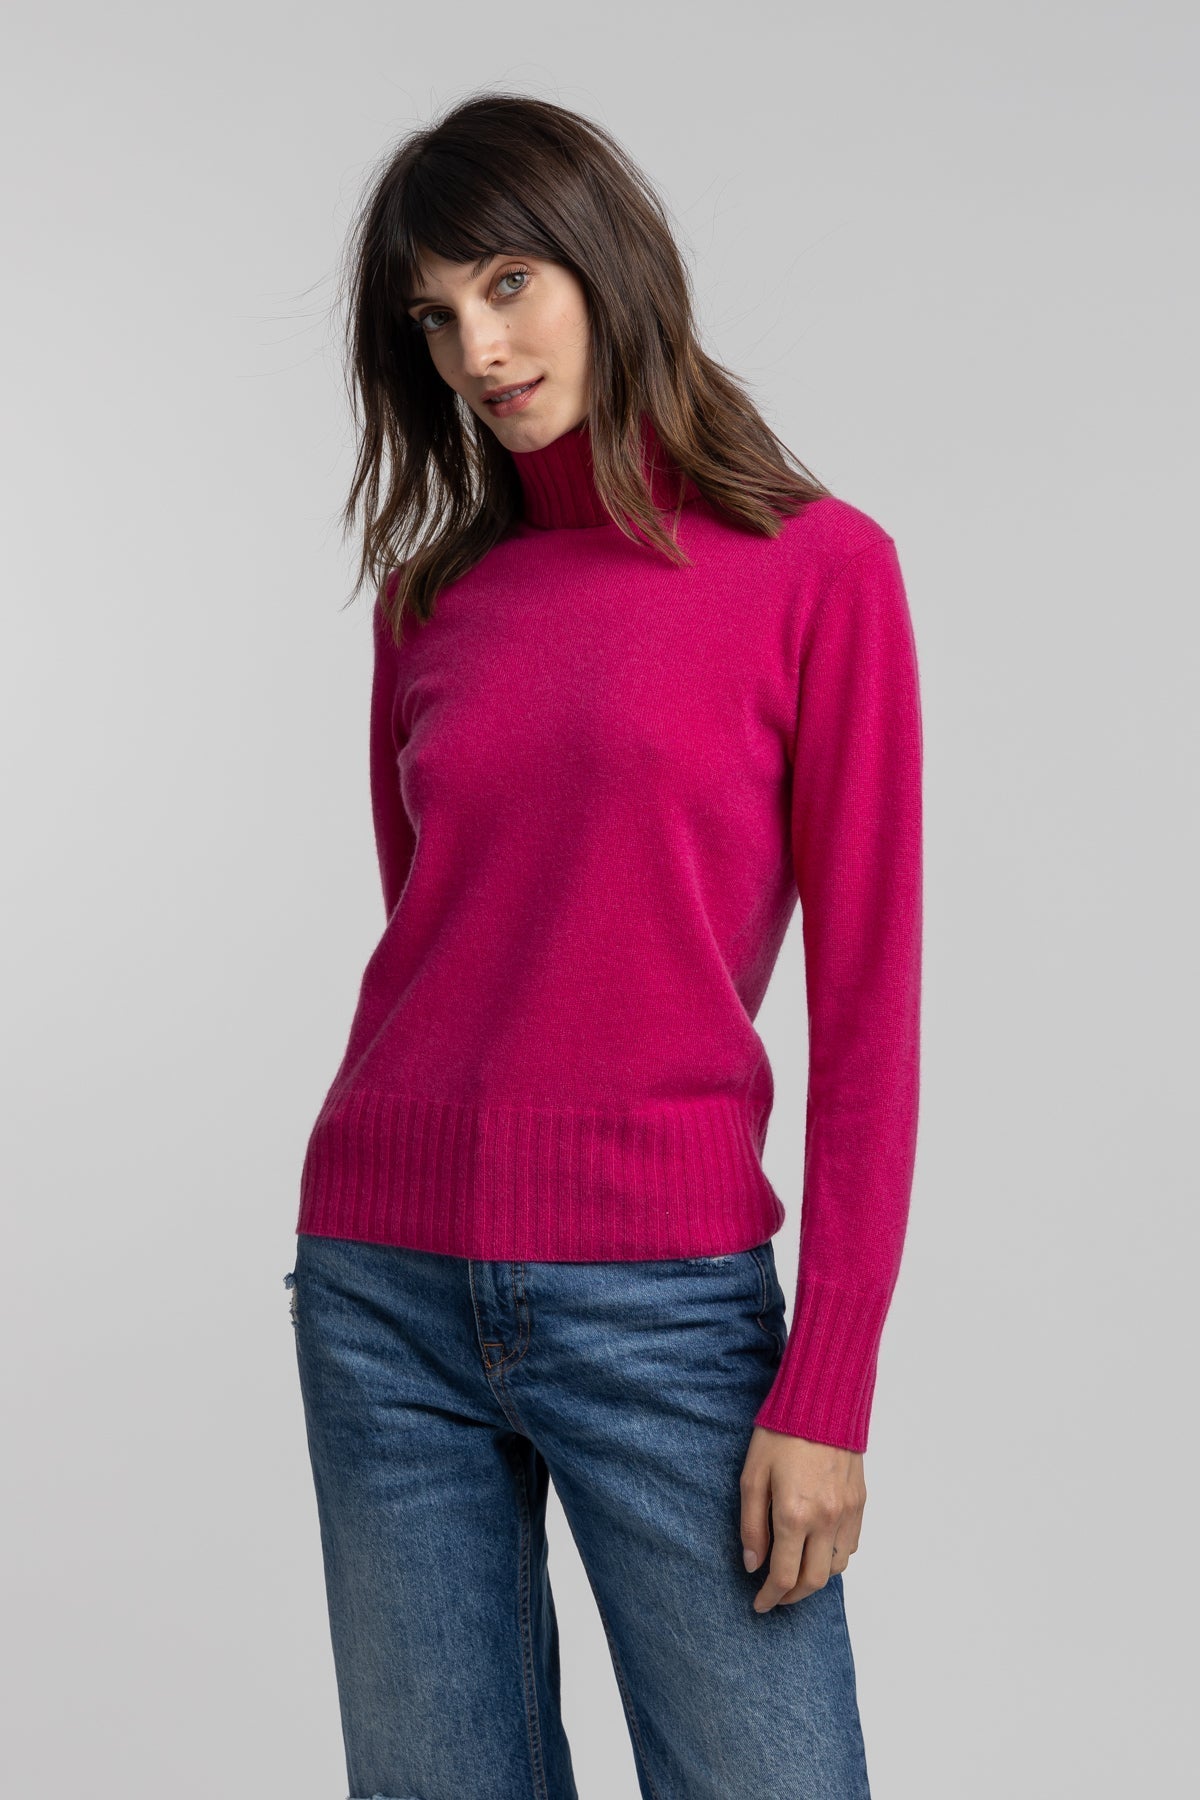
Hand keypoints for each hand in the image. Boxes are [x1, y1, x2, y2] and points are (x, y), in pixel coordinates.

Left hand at [739, 1426, 865, 1612]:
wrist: (821, 1400)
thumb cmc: (780, 1434)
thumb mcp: (751, 1477)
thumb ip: (752, 1525)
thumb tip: (753, 1564)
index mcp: (795, 1516)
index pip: (784, 1576)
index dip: (770, 1597)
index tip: (759, 1604)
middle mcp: (826, 1520)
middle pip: (814, 1581)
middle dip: (793, 1596)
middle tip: (776, 1596)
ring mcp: (847, 1512)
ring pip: (836, 1567)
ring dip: (815, 1578)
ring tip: (796, 1572)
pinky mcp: (860, 1502)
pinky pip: (851, 1545)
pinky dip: (835, 1557)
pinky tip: (818, 1548)